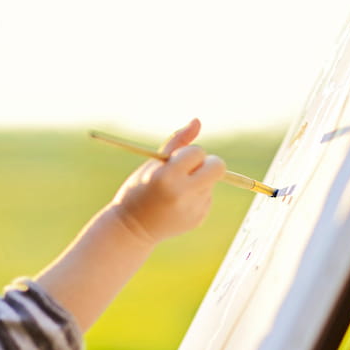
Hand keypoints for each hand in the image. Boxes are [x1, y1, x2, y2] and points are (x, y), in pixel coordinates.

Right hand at [109, 118, 225, 245]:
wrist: (131, 229)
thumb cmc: (138, 189)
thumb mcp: (153, 163)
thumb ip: (177, 141)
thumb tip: (197, 121)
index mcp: (167, 177)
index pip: (197, 152)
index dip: (188, 153)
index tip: (176, 160)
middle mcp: (182, 194)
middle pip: (218, 167)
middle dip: (209, 163)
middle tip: (193, 169)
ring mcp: (192, 209)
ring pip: (211, 182)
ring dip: (198, 181)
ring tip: (175, 192)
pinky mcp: (198, 219)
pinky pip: (206, 197)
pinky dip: (196, 196)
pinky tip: (177, 204)